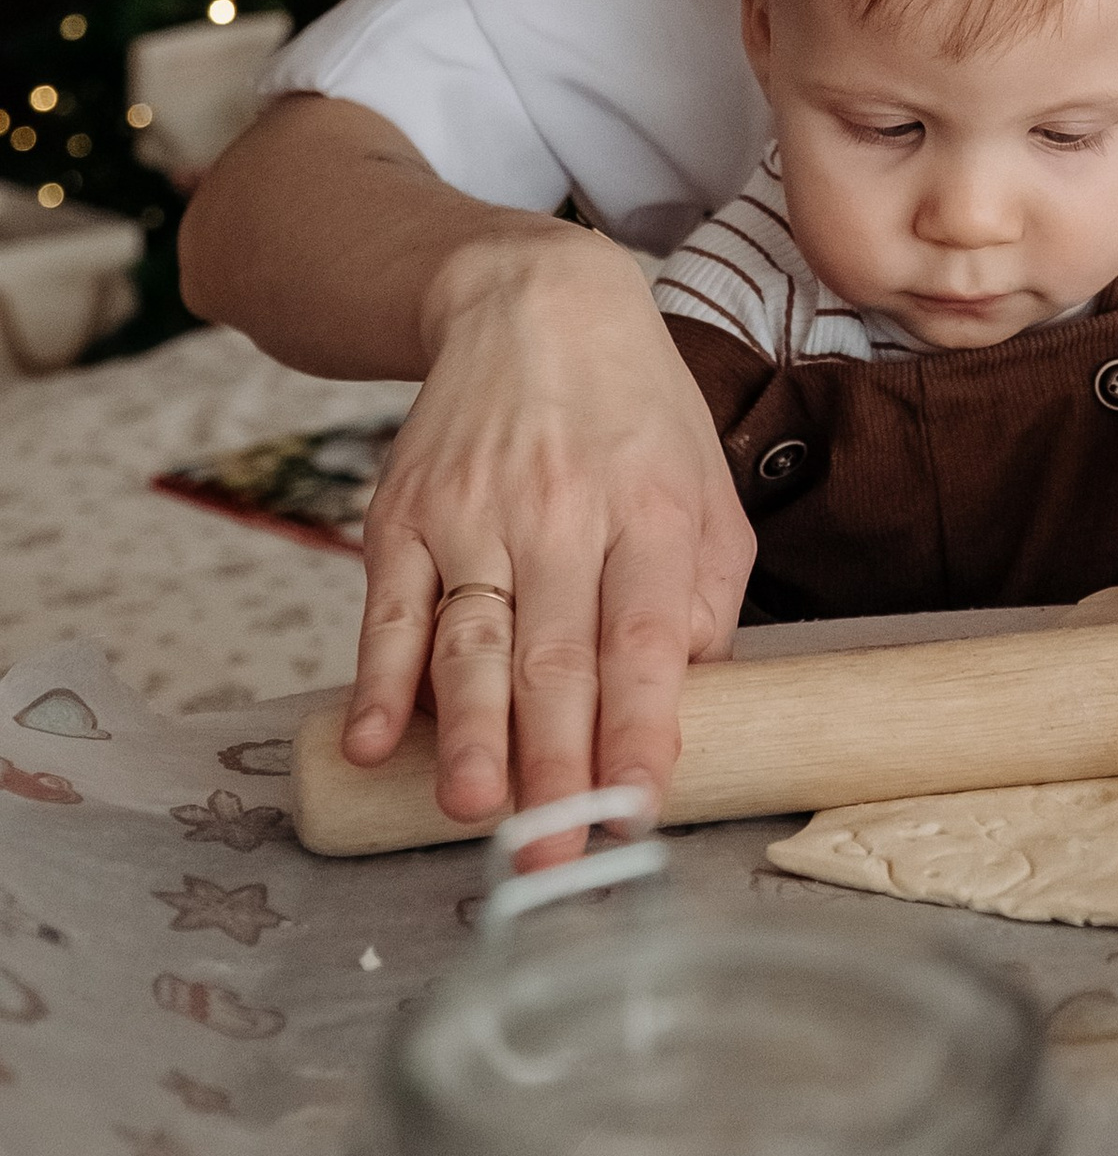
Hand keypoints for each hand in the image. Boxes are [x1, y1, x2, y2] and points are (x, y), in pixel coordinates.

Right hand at [345, 225, 756, 833]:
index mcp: (651, 512)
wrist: (531, 305)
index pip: (647, 637)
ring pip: (470, 641)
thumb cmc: (634, 417)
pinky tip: (373, 742)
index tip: (637, 805)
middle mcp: (562, 514)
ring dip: (469, 734)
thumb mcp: (705, 486)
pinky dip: (378, 681)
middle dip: (555, 763)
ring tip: (474, 811)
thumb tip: (688, 698)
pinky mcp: (404, 515)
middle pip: (555, 655)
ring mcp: (474, 514)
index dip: (640, 726)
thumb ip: (707, 595)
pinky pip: (390, 610)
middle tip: (555, 850)